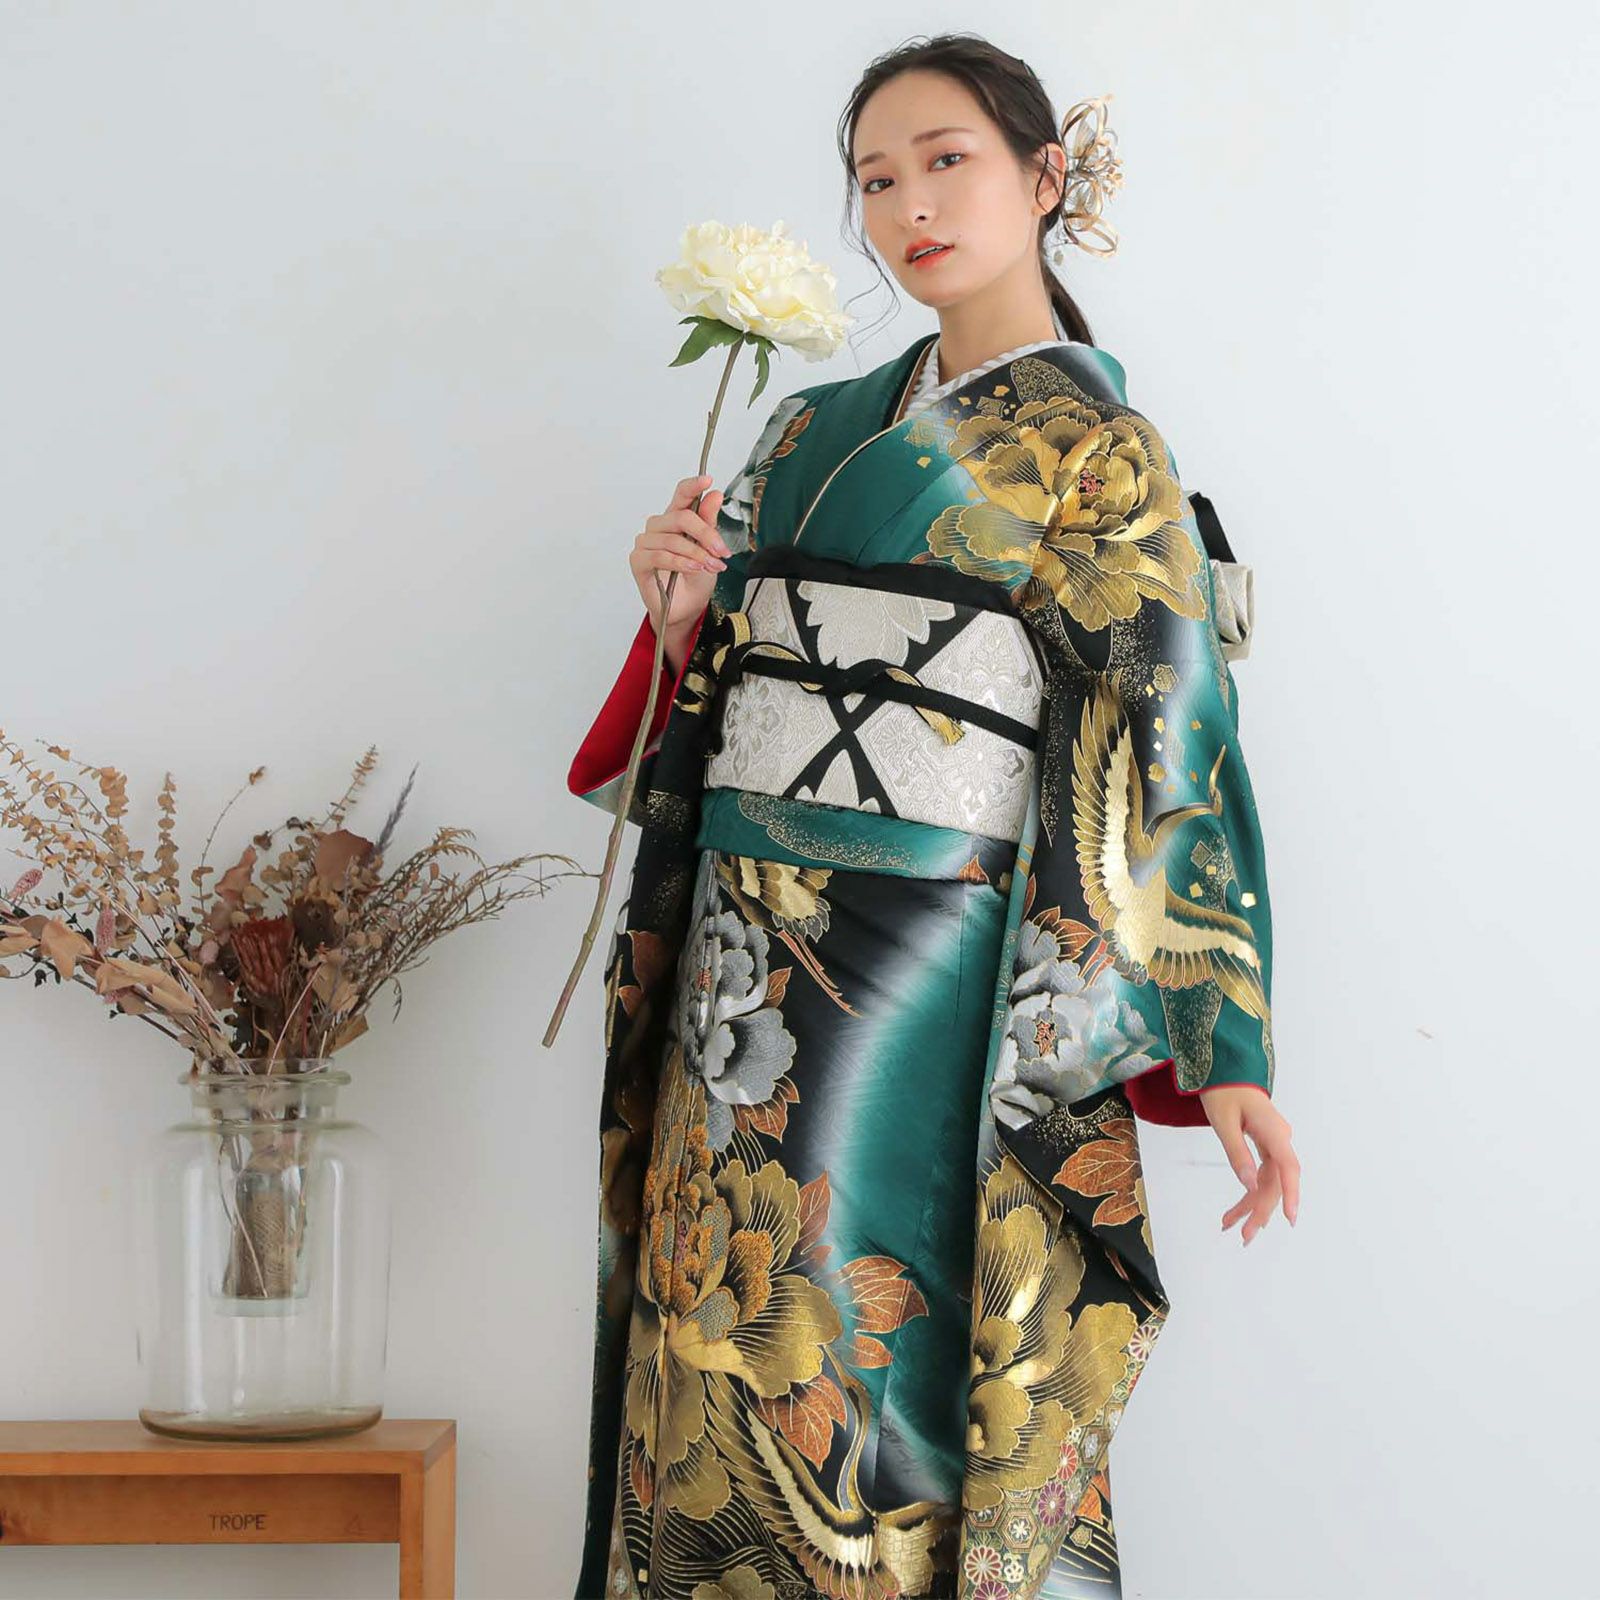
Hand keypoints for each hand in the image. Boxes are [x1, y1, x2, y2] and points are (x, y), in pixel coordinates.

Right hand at [629, 474, 729, 633]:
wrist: (687, 607)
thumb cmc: (696, 577)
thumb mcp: (709, 549)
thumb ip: (709, 522)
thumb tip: (715, 495)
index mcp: (676, 518)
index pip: (681, 494)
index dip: (693, 486)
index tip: (707, 480)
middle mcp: (658, 526)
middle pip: (681, 517)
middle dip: (706, 534)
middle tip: (722, 551)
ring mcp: (646, 543)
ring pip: (672, 539)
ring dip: (696, 554)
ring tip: (711, 566)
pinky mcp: (638, 561)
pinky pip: (659, 556)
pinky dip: (680, 562)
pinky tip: (693, 568)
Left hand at [1200, 1084, 1299, 1244]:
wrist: (1226, 1069)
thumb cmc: (1223, 1090)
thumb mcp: (1222, 1121)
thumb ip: (1237, 1153)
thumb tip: (1249, 1186)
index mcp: (1272, 1130)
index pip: (1288, 1166)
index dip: (1292, 1193)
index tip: (1290, 1218)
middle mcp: (1279, 1139)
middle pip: (1276, 1181)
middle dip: (1260, 1210)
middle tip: (1243, 1236)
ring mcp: (1275, 1143)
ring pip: (1268, 1182)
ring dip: (1252, 1206)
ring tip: (1230, 1227)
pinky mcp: (1267, 1146)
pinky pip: (1262, 1174)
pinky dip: (1249, 1192)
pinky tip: (1236, 1211)